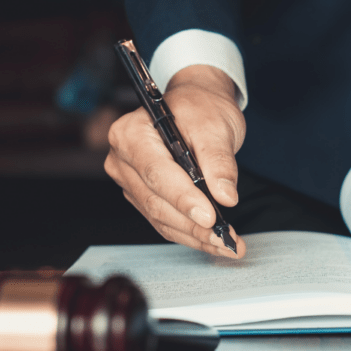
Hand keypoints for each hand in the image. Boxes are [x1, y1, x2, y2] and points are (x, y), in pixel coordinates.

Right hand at [105, 64, 246, 257]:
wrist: (196, 105)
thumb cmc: (201, 108)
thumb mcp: (215, 126)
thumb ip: (219, 161)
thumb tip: (225, 196)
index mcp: (131, 134)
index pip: (156, 173)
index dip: (183, 199)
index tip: (210, 217)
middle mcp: (122, 159)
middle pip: (156, 201)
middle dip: (194, 225)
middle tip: (226, 239)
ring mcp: (130, 180)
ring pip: (160, 218)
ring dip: (194, 235)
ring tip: (227, 245)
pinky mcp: (143, 196)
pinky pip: (164, 221)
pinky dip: (190, 234)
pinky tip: (213, 242)